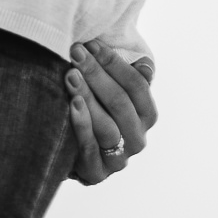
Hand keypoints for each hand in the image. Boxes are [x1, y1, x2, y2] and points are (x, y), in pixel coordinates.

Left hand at [65, 40, 156, 184]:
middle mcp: (138, 139)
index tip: (92, 44)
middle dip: (97, 74)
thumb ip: (129, 76)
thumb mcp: (114, 91)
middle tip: (76, 53)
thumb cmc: (96, 110)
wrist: (71, 151)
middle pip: (120, 103)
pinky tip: (73, 104)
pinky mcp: (96, 173)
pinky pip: (90, 147)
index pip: (137, 86)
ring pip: (107, 125)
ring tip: (71, 75)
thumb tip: (144, 66)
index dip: (115, 63)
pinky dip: (82, 124)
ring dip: (88, 97)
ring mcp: (119, 159)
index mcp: (147, 116)